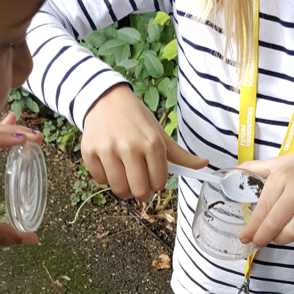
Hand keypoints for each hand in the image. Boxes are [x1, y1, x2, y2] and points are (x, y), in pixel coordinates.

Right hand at [82, 84, 207, 200]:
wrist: (105, 100)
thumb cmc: (136, 119)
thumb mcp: (159, 134)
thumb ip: (180, 155)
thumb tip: (204, 165)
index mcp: (152, 143)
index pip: (159, 182)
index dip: (157, 185)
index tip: (153, 180)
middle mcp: (130, 147)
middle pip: (139, 191)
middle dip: (141, 194)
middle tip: (139, 187)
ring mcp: (108, 150)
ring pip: (118, 189)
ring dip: (123, 189)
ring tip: (125, 177)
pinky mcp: (89, 152)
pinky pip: (100, 180)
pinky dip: (105, 178)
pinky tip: (109, 164)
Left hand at [238, 142, 293, 246]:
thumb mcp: (279, 162)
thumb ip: (255, 169)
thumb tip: (231, 173)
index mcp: (282, 177)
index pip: (262, 209)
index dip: (251, 227)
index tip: (245, 237)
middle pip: (275, 222)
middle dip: (262, 237)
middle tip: (257, 242)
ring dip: (283, 239)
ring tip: (278, 238)